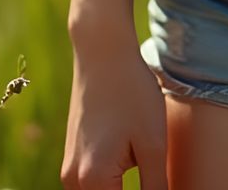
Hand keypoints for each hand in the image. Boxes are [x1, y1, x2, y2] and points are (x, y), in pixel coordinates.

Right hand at [60, 44, 168, 189]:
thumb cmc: (131, 92)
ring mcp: (69, 168)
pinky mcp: (72, 155)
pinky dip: (110, 185)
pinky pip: (91, 184)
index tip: (158, 184)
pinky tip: (129, 164)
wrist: (102, 51)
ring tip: (146, 171)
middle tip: (153, 175)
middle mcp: (73, 181)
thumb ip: (156, 187)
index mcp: (93, 181)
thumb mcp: (153, 142)